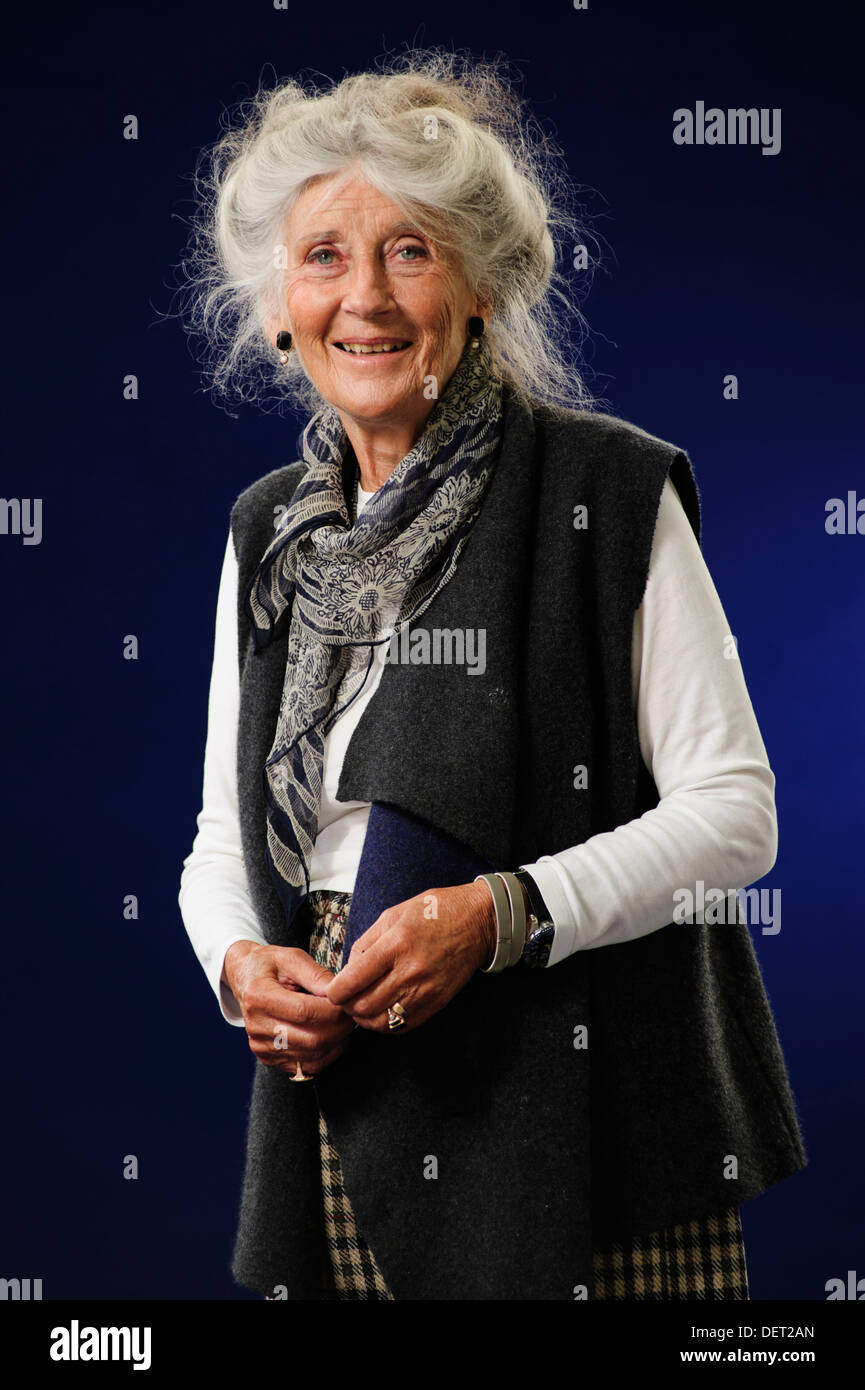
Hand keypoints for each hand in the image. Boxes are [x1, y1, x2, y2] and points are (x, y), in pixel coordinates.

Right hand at [223, 941, 355, 1076]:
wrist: (245, 977)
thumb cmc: (270, 965)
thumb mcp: (291, 956)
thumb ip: (316, 974)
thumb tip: (339, 992)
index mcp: (258, 996)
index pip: (304, 1012)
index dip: (333, 1010)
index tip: (348, 1002)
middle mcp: (255, 1026)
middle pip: (311, 1039)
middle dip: (339, 1028)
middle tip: (351, 1014)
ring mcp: (260, 1046)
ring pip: (312, 1056)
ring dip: (336, 1042)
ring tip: (343, 1024)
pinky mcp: (268, 1058)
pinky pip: (306, 1066)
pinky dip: (326, 1055)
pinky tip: (332, 1037)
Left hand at [324, 882, 496, 1033]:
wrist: (479, 922)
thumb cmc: (434, 912)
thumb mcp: (393, 914)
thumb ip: (367, 942)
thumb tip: (347, 969)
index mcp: (396, 944)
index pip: (353, 981)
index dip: (334, 992)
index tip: (331, 991)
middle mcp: (410, 970)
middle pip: (363, 1006)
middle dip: (346, 1007)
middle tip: (345, 999)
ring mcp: (425, 989)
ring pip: (381, 1021)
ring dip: (364, 1018)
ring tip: (361, 1006)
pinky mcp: (436, 1002)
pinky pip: (403, 1025)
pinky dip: (387, 1023)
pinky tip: (383, 1010)